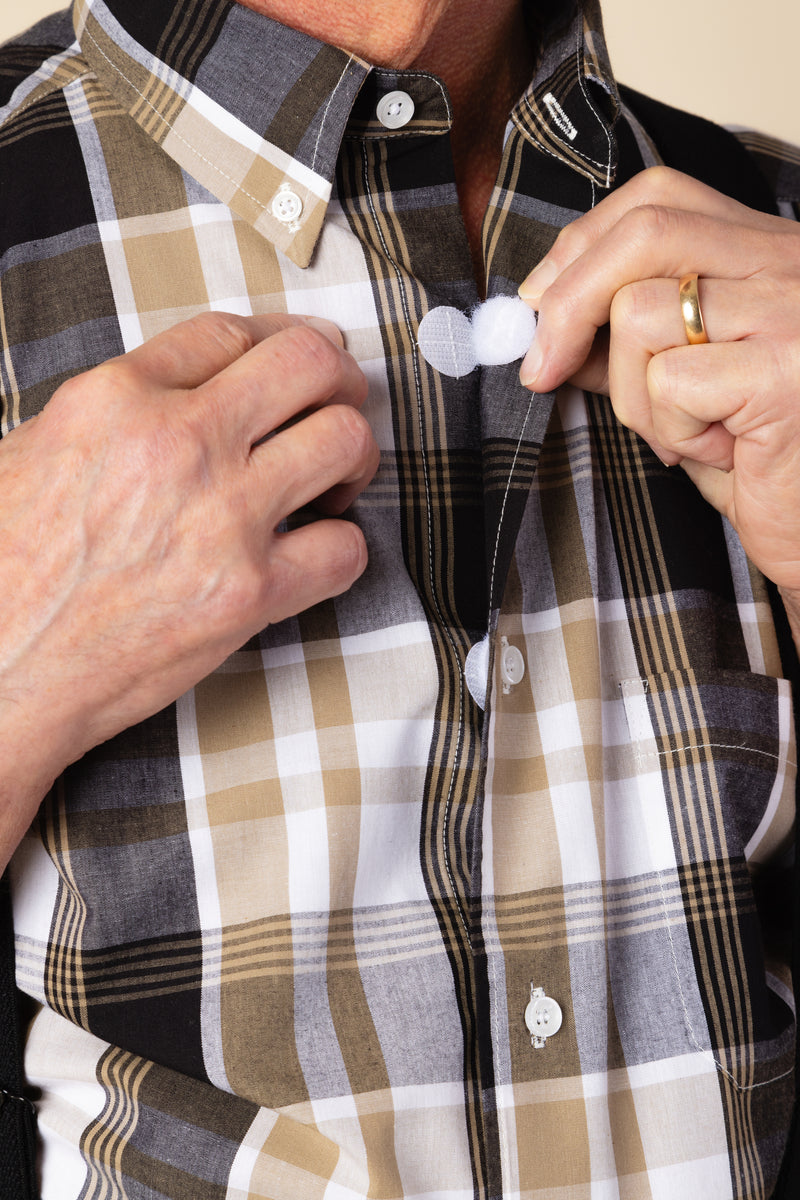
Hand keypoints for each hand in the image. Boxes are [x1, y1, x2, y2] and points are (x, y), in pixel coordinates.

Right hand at [0, 312, 377, 860]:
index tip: (298, 355)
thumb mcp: (37, 450)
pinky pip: (346, 550)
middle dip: (337, 377)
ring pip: (344, 440)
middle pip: (307, 363)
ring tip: (332, 479)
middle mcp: (178, 443)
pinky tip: (316, 551)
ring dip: (352, 456)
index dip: (278, 338)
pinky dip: (342, 549)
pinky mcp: (250, 594)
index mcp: (116, 399)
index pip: (230, 333)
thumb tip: (189, 391)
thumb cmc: (8, 570)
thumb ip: (119, 411)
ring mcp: (222, 517)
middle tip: (334, 404)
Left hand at [518, 166, 799, 634]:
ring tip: (687, 434)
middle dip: (569, 303)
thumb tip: (544, 324)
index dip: (583, 245)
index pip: (661, 198)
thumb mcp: (686, 390)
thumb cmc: (767, 464)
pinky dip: (670, 430)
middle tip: (542, 369)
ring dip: (634, 395)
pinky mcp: (783, 371)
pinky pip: (668, 381)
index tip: (540, 304)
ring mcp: (790, 311)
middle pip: (644, 232)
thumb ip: (626, 345)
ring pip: (640, 314)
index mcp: (769, 255)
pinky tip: (722, 452)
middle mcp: (789, 264)